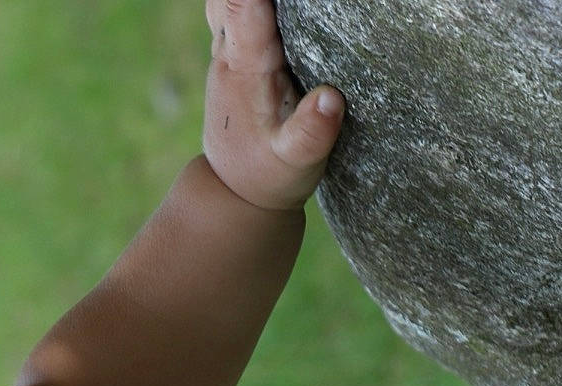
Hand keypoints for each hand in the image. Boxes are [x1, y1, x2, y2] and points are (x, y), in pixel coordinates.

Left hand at [203, 0, 342, 211]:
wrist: (235, 192)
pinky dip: (257, 4)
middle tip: (303, 2)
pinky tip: (288, 11)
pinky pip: (240, 12)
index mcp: (244, 68)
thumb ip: (311, 133)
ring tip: (298, 7)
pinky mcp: (238, 55)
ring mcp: (230, 52)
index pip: (240, 7)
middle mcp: (231, 54)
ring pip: (231, 2)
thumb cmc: (268, 176)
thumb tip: (331, 98)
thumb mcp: (295, 163)